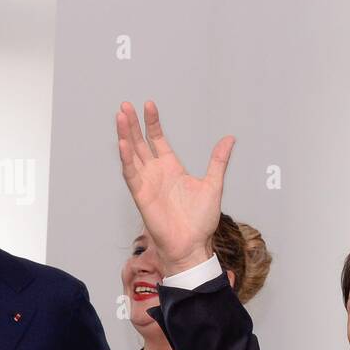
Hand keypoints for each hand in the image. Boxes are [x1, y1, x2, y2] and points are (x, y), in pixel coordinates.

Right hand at [115, 100, 234, 273]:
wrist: (193, 244)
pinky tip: (122, 143)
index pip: (157, 139)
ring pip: (132, 154)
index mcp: (172, 168)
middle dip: (132, 124)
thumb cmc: (201, 220)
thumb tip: (230, 139)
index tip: (149, 104)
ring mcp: (147, 183)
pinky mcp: (141, 195)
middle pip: (140, 143)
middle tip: (125, 105)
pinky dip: (126, 159)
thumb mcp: (214, 184)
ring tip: (120, 116)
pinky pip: (131, 174)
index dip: (152, 122)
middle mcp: (156, 173)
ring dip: (125, 135)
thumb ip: (218, 161)